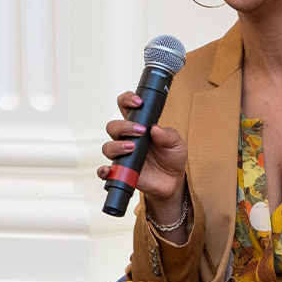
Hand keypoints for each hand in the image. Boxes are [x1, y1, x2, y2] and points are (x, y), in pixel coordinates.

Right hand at [97, 92, 188, 219]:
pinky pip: (106, 171)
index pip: (126, 107)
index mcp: (139, 126)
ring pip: (108, 147)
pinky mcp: (122, 171)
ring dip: (117, 146)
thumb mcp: (177, 143)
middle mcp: (128, 139)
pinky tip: (109, 170)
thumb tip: (156, 129)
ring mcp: (123, 155)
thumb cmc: (172, 157)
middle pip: (113, 126)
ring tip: (132, 147)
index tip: (138, 102)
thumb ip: (167, 135)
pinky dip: (104, 170)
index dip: (127, 100)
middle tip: (140, 131)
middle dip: (124, 126)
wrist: (173, 181)